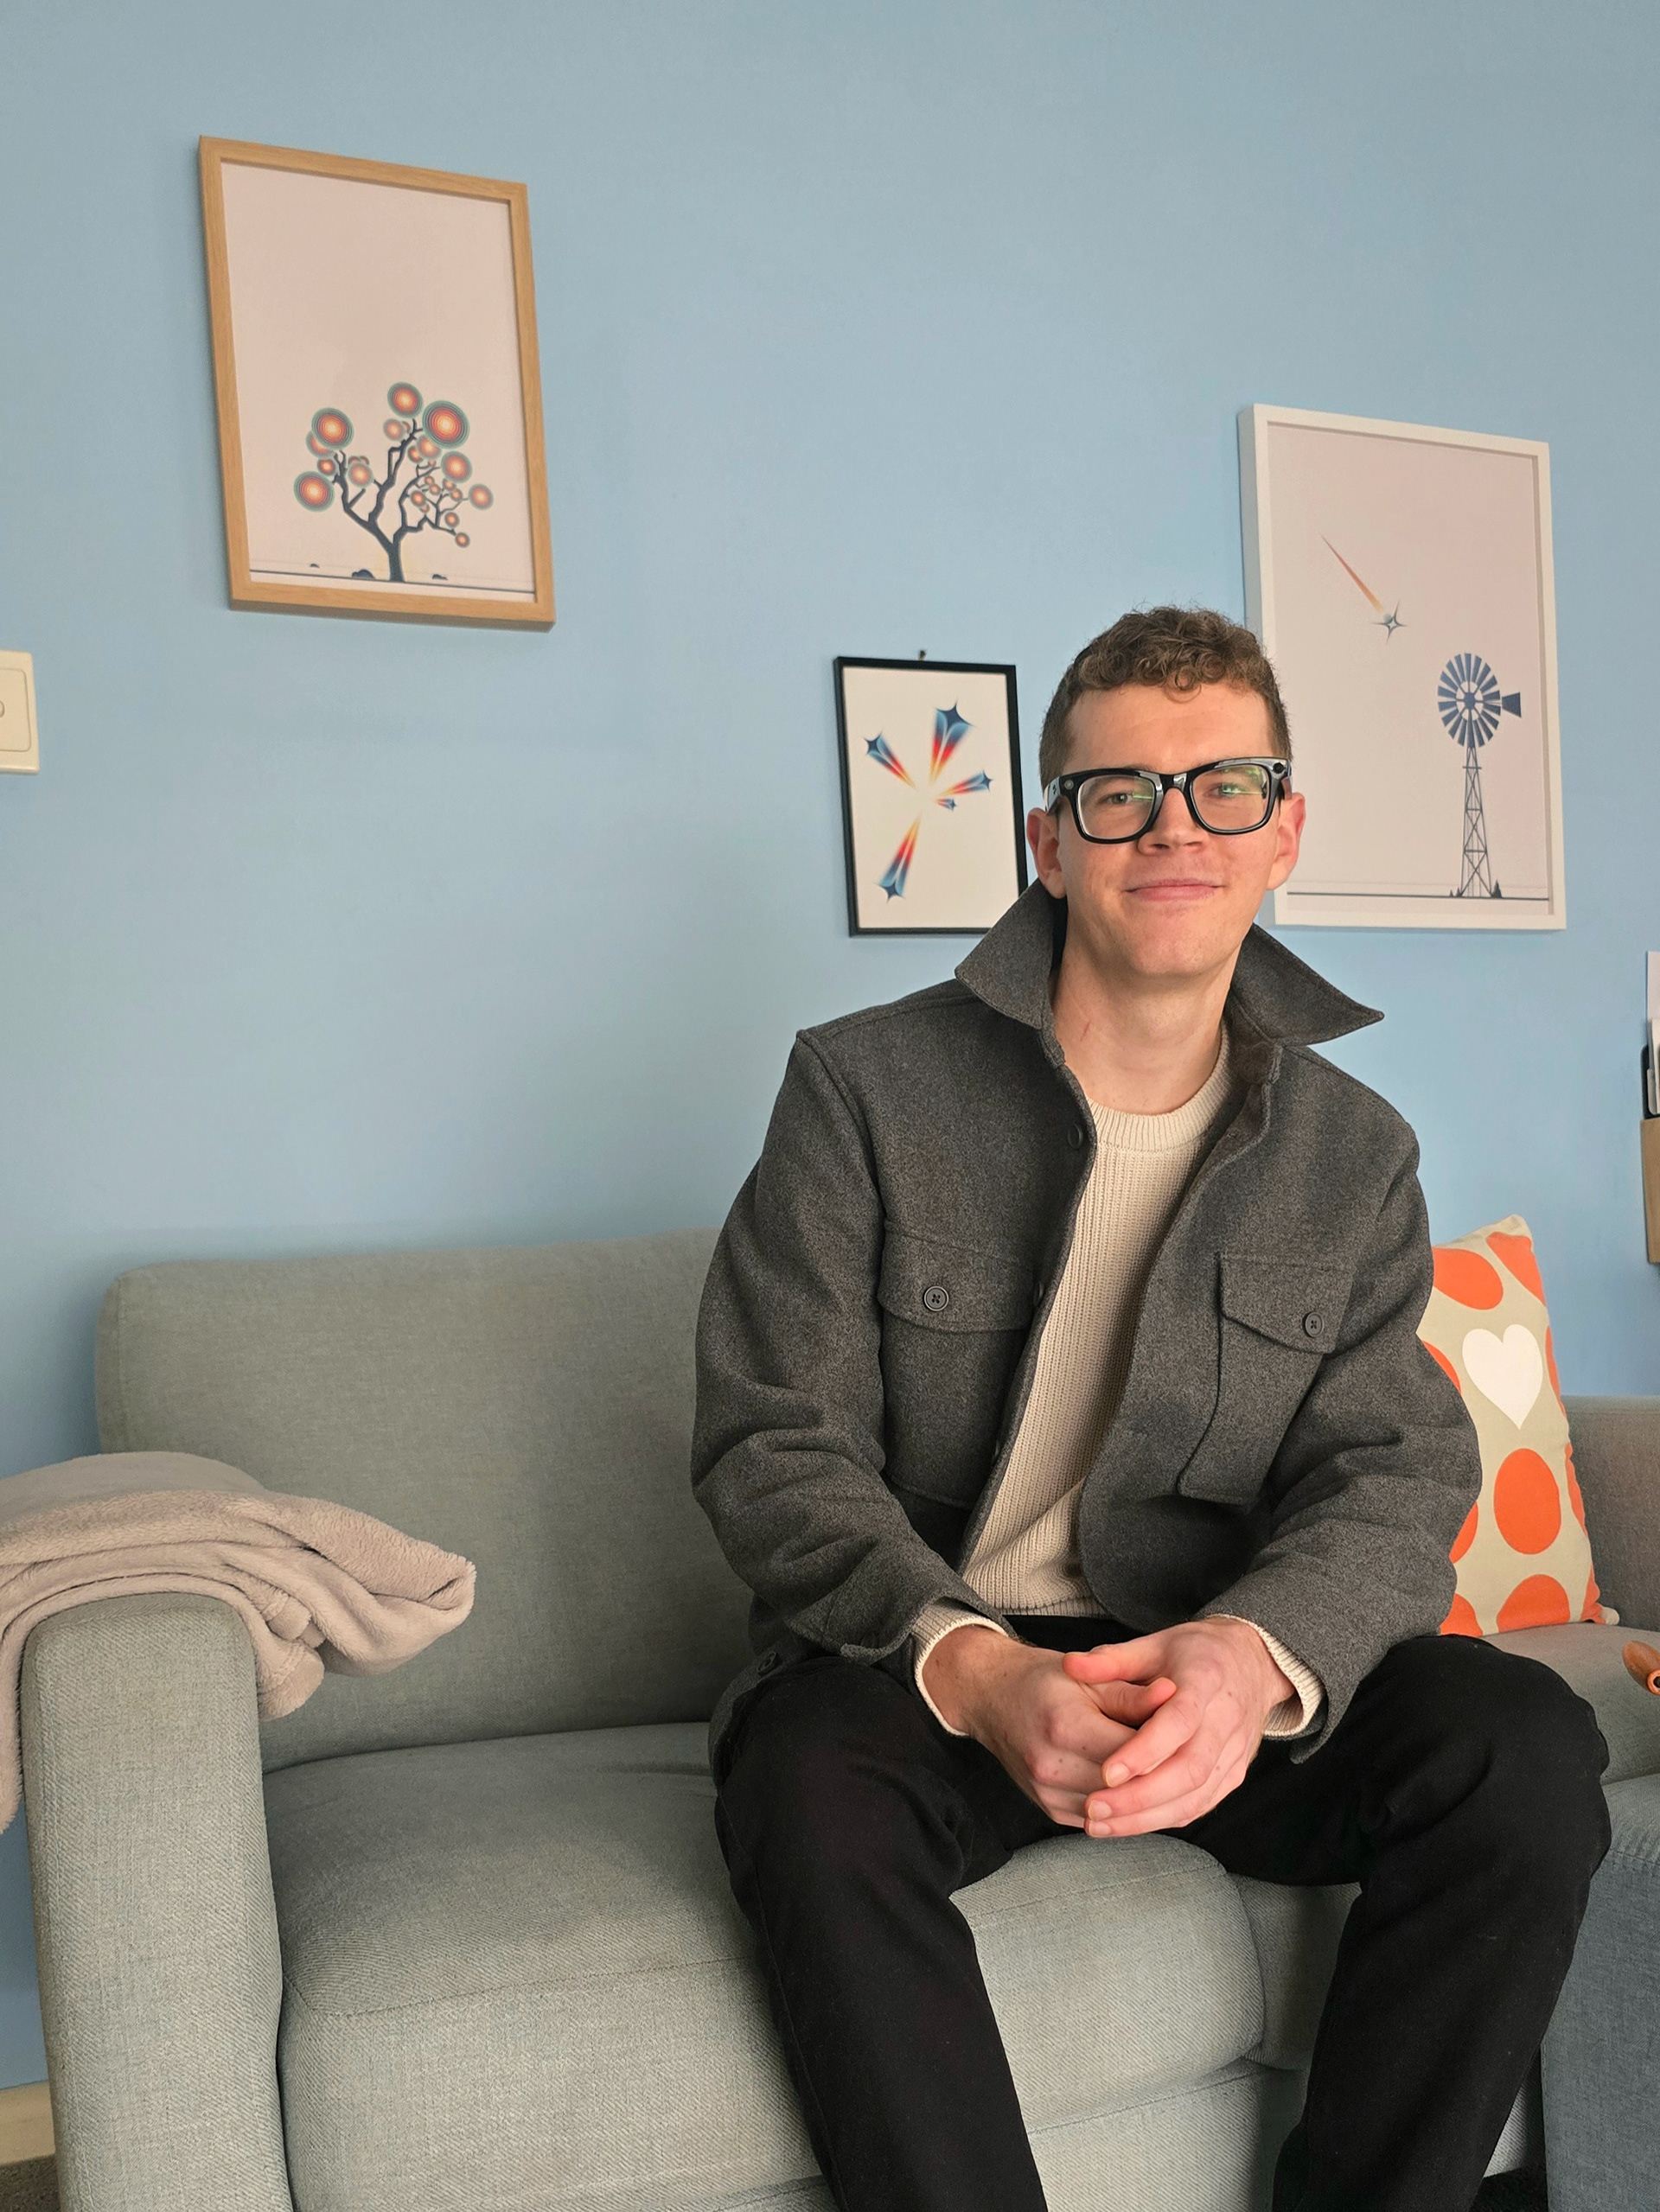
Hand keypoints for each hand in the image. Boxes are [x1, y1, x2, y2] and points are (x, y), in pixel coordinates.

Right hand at [922, 1627, 1175, 1828]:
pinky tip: (1143, 1791)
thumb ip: (1132, 1692)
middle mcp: (1051, 1766)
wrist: (993, 1698)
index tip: (1193, 1735)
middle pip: (1125, 1787)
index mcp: (1064, 1725)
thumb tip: (1175, 1695)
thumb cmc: (1044, 1680)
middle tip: (1192, 1759)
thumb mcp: (1089, 1675)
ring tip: (1173, 1776)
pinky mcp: (1050, 1810)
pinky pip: (1100, 1820)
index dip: (1167, 1746)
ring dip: (1145, 1798)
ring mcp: (1047, 1794)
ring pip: (1116, 1811)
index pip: (1131, 1752)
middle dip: (1160, 1775)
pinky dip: (1123, 1808)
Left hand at [1062, 1619, 1293, 1838]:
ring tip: (1100, 1823)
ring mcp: (1234, 1752)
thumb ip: (1112, 1659)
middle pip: (1189, 1769)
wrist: (1251, 1664)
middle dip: (1139, 1795)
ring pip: (1195, 1797)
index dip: (1144, 1750)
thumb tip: (1070, 1664)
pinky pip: (1200, 1805)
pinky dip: (1162, 1818)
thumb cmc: (1195, 1652)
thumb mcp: (1155, 1644)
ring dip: (1146, 1816)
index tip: (1105, 1772)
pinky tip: (1127, 1823)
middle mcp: (1227, 1720)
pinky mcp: (1234, 1775)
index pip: (1178, 1722)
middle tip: (1093, 1807)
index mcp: (1206, 1679)